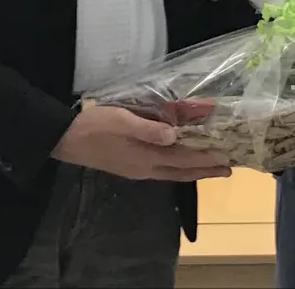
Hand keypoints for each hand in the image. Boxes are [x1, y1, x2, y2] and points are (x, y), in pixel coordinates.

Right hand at [52, 104, 231, 180]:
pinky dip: (178, 167)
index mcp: (146, 158)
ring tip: (211, 168)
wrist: (66, 140)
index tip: (227, 159)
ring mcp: (138, 170)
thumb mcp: (122, 121)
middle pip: (183, 172)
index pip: (185, 159)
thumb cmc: (95, 127)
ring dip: (194, 170)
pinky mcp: (131, 167)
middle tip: (228, 169)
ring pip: (174, 173)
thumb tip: (176, 135)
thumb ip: (149, 129)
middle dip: (206, 170)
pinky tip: (180, 162)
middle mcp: (146, 169)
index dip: (207, 159)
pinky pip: (163, 170)